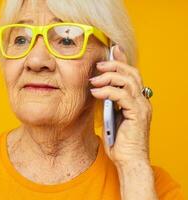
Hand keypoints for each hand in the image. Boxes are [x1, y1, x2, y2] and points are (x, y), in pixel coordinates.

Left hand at [89, 45, 152, 166]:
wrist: (129, 160)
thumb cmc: (119, 141)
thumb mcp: (112, 116)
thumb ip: (110, 102)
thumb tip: (98, 89)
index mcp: (137, 100)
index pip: (132, 75)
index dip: (122, 61)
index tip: (112, 50)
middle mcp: (143, 101)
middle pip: (132, 73)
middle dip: (114, 65)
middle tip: (98, 65)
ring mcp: (142, 107)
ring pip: (129, 81)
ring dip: (109, 76)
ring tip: (94, 80)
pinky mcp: (137, 114)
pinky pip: (122, 95)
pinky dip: (107, 91)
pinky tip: (95, 92)